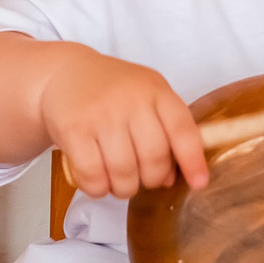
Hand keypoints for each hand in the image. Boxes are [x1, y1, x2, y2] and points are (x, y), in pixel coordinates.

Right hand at [39, 47, 211, 198]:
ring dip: (123, 188)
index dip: (192, 160)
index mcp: (155, 91)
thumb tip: (170, 177)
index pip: (182, 129)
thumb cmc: (111, 91)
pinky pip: (93, 175)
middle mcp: (130, 100)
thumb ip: (164, 133)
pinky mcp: (73, 130)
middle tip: (141, 178)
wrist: (65, 73)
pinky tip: (97, 182)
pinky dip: (97, 188)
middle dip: (151, 180)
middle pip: (154, 158)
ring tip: (118, 182)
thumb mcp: (146, 97)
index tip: (198, 182)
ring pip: (124, 172)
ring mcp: (101, 114)